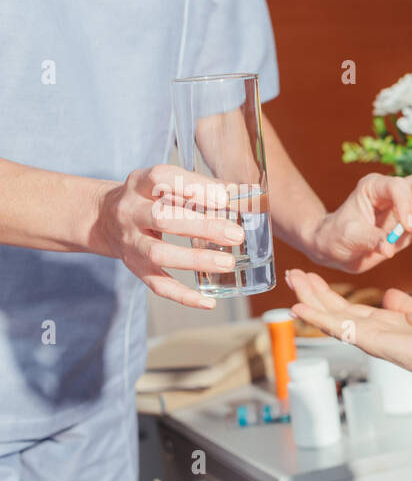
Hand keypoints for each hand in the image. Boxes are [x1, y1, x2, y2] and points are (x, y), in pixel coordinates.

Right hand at [90, 164, 248, 309]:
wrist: (102, 218)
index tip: (223, 198)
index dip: (192, 186)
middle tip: (236, 234)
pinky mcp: (135, 268)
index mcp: (139, 185)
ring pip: (159, 253)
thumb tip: (241, 193)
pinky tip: (208, 302)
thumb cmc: (147, 198)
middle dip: (202, 227)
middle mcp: (130, 212)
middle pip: (163, 218)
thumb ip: (197, 187)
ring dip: (196, 260)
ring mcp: (131, 242)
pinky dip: (183, 296)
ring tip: (228, 263)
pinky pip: (158, 285)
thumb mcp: (162, 184)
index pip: (161, 178)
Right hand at [286, 267, 411, 373]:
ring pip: (332, 317)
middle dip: (313, 293)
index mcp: (388, 323)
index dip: (330, 294)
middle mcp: (375, 331)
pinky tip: (299, 308)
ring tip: (292, 281)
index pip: (350, 307)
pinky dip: (318, 318)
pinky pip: (340, 328)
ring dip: (310, 300)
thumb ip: (407, 304)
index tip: (312, 277)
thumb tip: (389, 296)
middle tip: (293, 274)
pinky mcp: (372, 341)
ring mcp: (370, 337)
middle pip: (335, 310)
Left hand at [307, 171, 411, 273]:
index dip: (406, 204)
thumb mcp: (347, 238)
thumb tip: (387, 249)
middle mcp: (395, 190)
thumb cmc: (337, 237)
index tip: (406, 229)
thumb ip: (369, 240)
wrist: (338, 247)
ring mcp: (410, 204)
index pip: (398, 187)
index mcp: (375, 187)